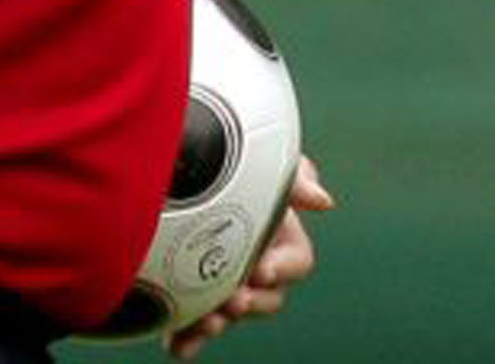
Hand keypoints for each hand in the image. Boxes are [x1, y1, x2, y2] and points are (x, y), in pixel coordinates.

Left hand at [165, 155, 336, 359]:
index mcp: (278, 232)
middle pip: (267, 298)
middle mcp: (252, 259)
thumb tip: (325, 203)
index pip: (297, 261)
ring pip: (229, 315)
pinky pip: (190, 325)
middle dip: (252, 304)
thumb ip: (295, 176)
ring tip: (204, 321)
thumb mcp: (264, 157)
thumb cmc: (224, 151)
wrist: (169, 158)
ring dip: (220, 323)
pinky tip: (175, 343)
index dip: (283, 268)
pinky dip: (186, 337)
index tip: (260, 268)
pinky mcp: (186, 293)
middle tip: (232, 300)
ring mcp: (219, 277)